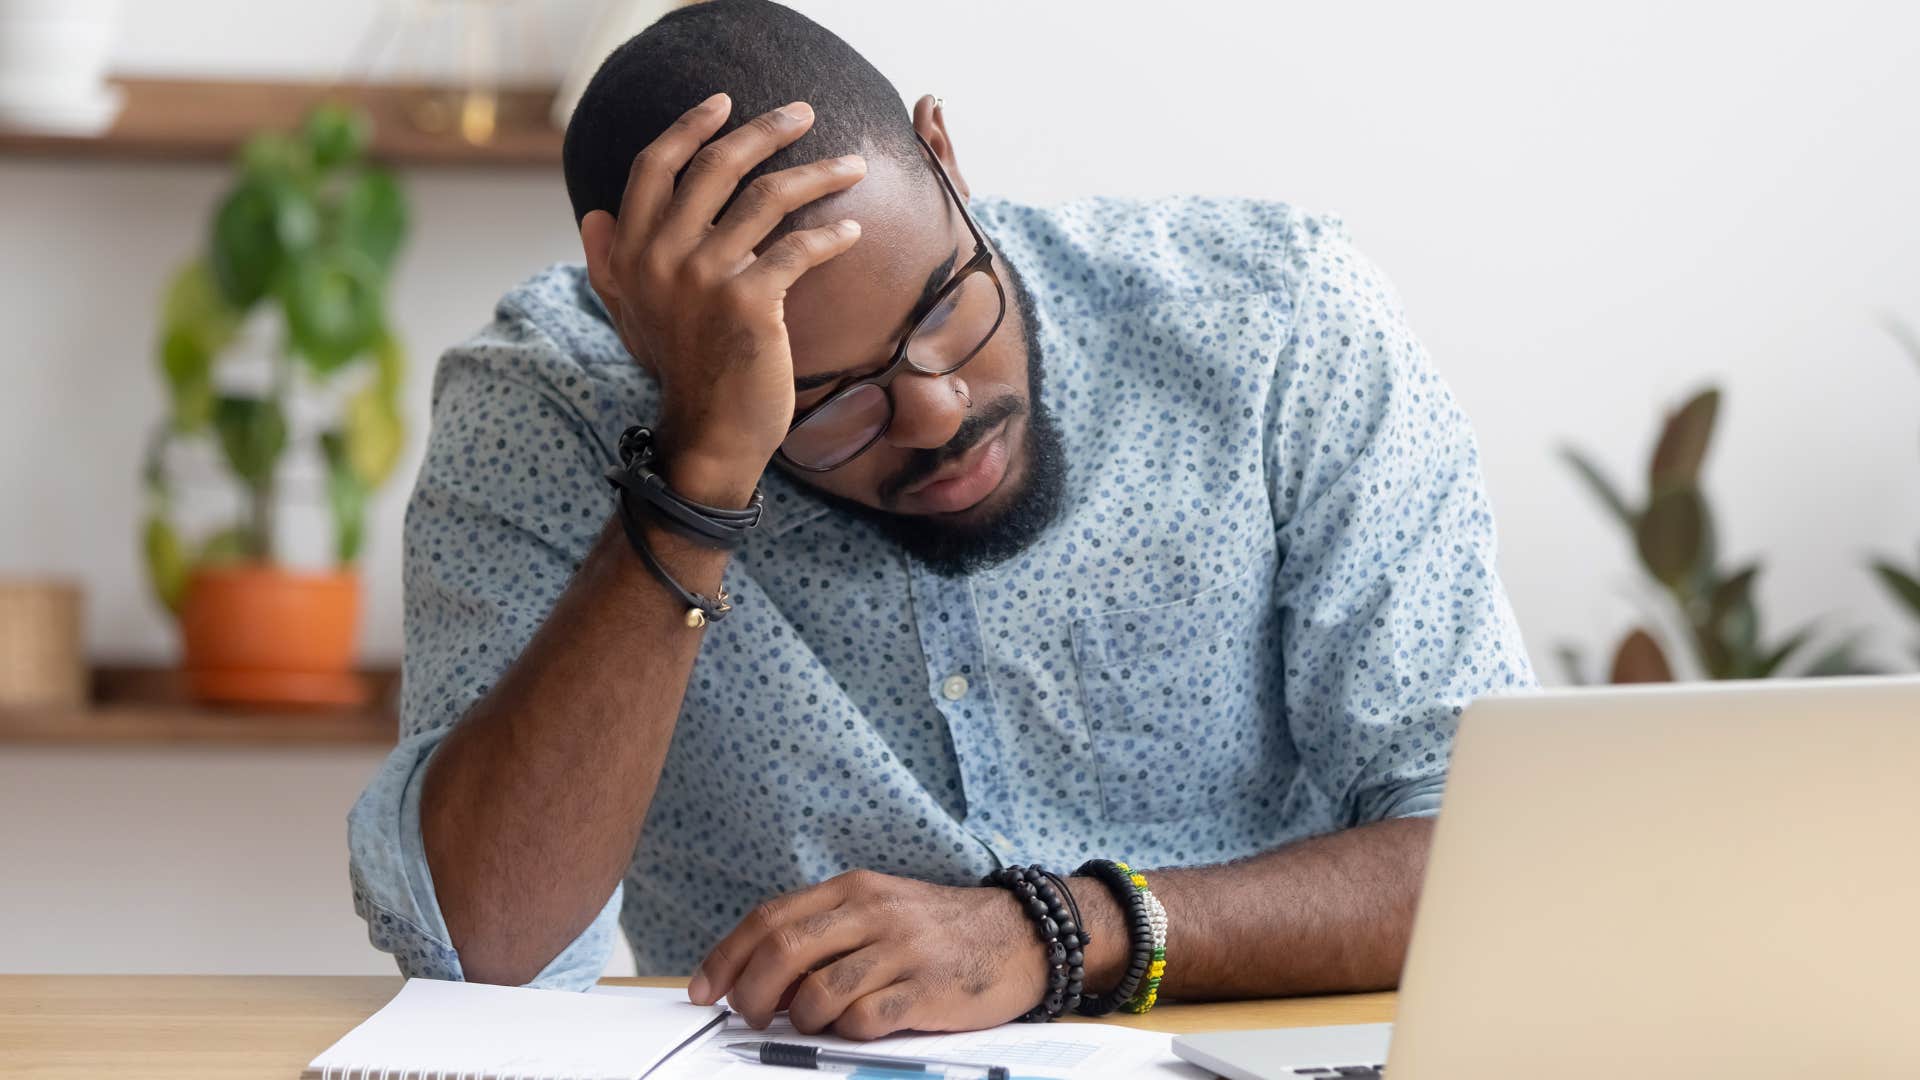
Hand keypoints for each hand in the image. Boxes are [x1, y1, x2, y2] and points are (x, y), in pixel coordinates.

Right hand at [579, 93, 867, 503]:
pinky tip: (852, 230)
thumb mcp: (629, 314)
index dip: (690, 127)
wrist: (709, 436)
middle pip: (717, 166)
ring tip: (853, 164)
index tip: (725, 102)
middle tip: (804, 111)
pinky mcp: (750, 302)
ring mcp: (705, 277)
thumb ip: (610, 263)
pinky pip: (798, 249)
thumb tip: (591, 215)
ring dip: (817, 173)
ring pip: (767, 198)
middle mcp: (662, 256)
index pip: (655, 166)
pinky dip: (831, 235)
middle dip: (766, 130)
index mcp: (632, 251)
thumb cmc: (680, 372)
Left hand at [687, 869, 1048, 1039]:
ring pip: (817, 992)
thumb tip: (761, 977)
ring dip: (799, 1019)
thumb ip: (824, 933)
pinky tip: (856, 1027)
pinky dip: (846, 1032)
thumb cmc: (938, 929)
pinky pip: (864, 1019)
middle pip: (783, 951)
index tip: (701, 989)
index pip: (769, 918)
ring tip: (809, 1024)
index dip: (725, 956)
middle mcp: (873, 912)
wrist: (1020, 935)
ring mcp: (901, 951)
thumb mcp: (878, 909)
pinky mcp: (926, 991)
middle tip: (747, 1016)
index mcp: (852, 888)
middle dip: (750, 993)